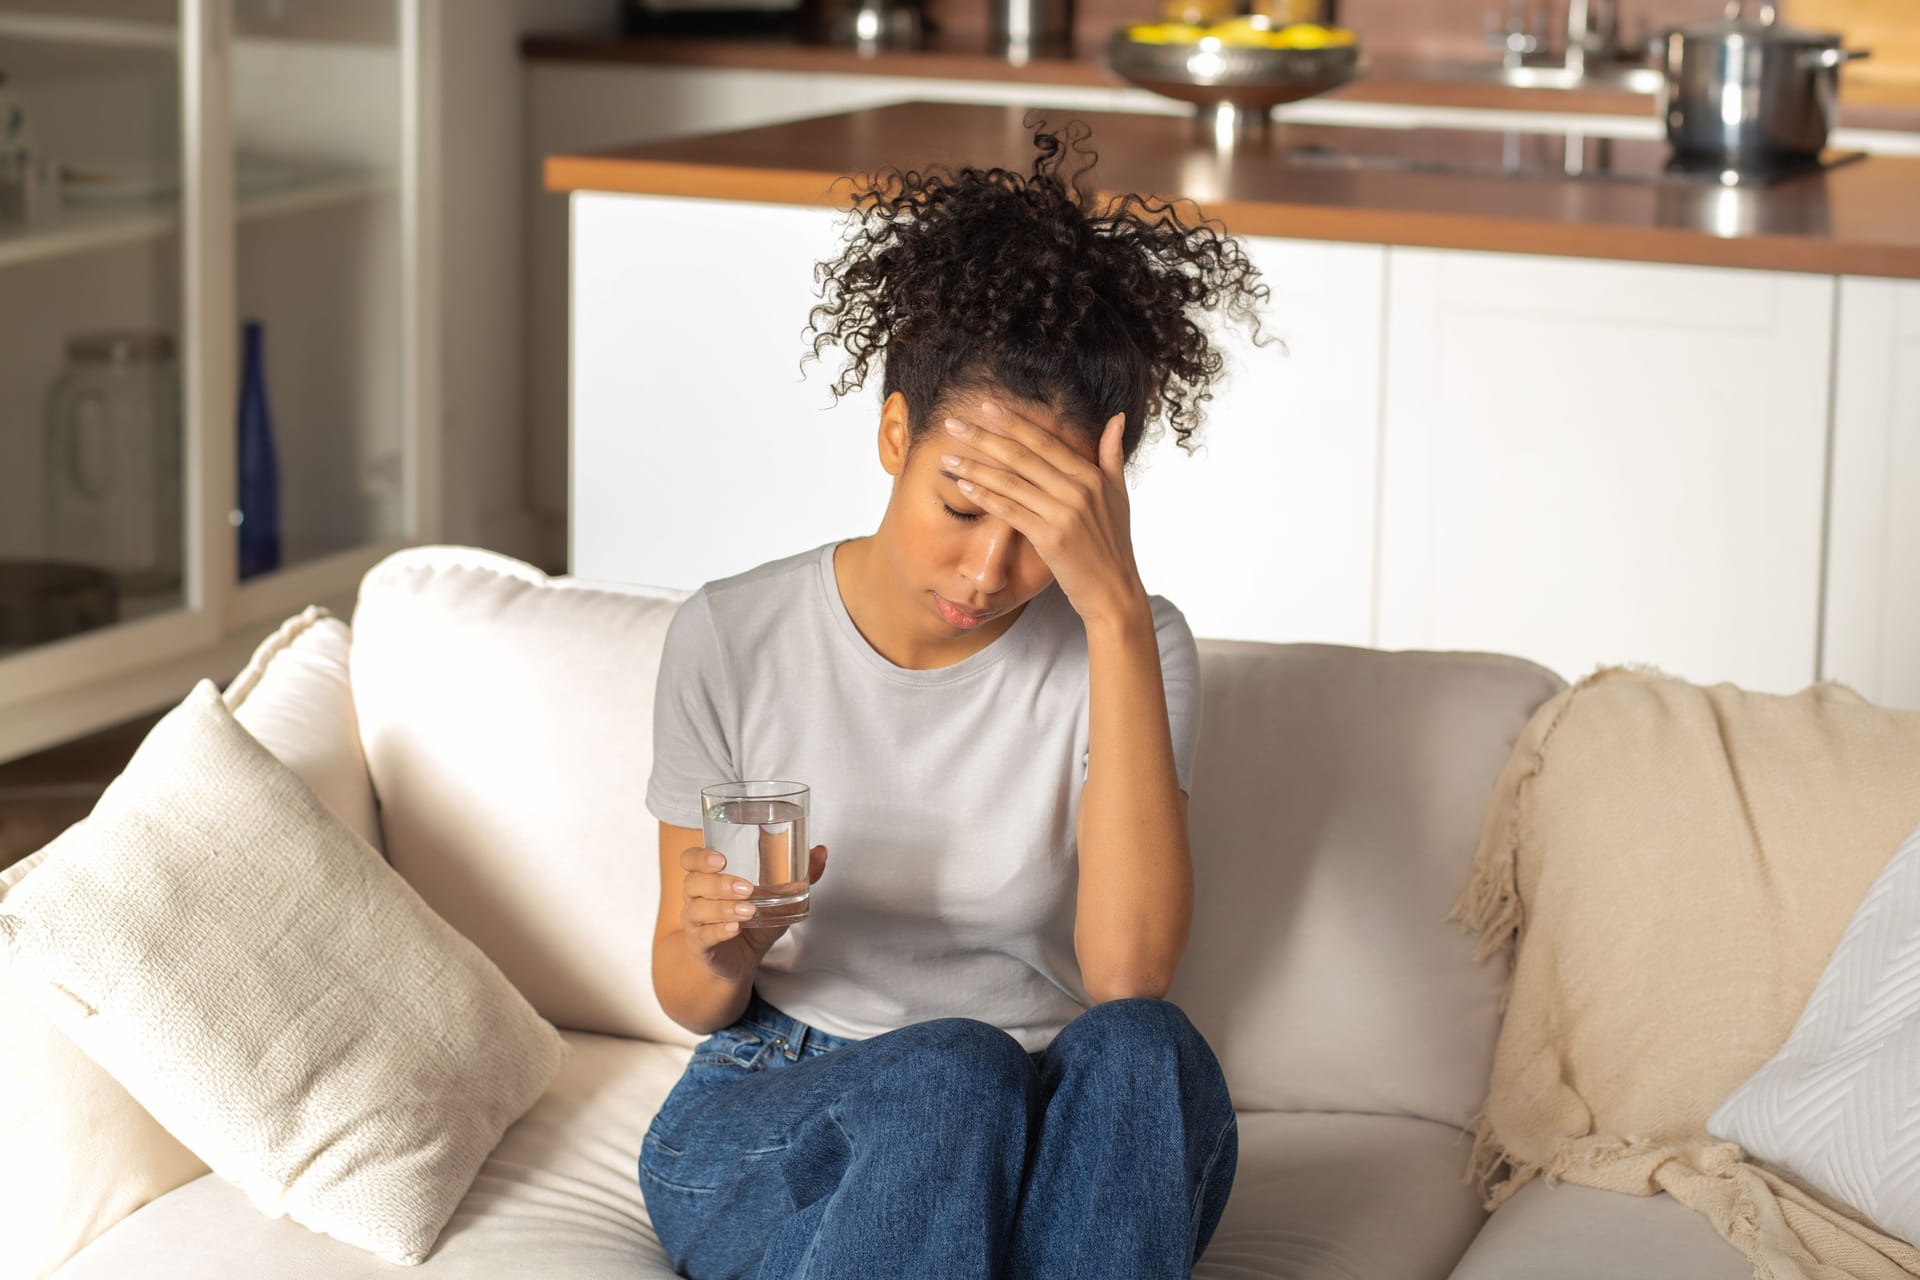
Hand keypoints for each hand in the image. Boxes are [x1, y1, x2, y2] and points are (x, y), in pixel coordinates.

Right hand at [677, 842, 827, 984]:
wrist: (743, 961)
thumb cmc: (755, 921)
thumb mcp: (780, 898)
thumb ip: (799, 875)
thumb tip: (821, 851)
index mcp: (709, 878)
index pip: (691, 859)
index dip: (700, 857)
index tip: (721, 859)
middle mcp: (697, 897)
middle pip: (693, 882)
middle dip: (720, 883)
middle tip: (746, 888)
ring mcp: (695, 923)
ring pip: (698, 910)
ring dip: (723, 908)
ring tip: (748, 911)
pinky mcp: (700, 945)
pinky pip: (703, 936)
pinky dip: (719, 931)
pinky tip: (734, 928)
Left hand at [938, 397, 1147, 627]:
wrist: (1114, 589)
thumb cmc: (1113, 542)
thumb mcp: (1118, 493)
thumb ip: (1112, 454)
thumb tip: (1116, 417)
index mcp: (1091, 476)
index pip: (1045, 441)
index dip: (1013, 422)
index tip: (985, 407)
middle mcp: (1078, 490)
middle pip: (1022, 456)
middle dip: (983, 437)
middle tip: (953, 423)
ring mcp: (1063, 514)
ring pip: (1011, 482)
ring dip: (975, 467)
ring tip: (948, 458)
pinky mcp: (1049, 538)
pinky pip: (1010, 511)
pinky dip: (985, 497)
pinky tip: (964, 486)